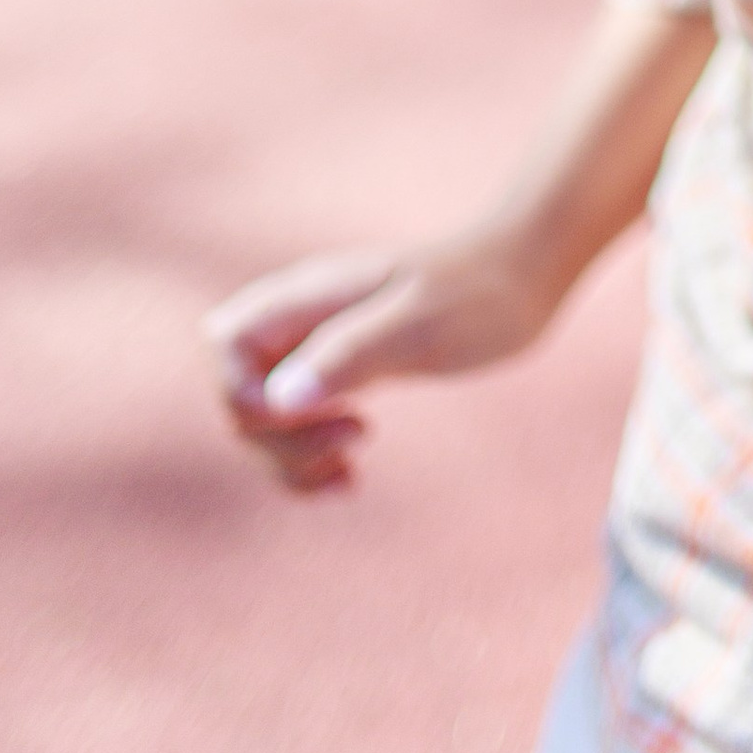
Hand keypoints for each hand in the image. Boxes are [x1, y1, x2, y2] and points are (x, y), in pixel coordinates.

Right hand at [204, 231, 555, 495]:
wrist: (525, 276)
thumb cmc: (480, 294)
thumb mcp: (421, 328)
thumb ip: (350, 356)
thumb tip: (278, 401)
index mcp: (308, 296)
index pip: (226, 349)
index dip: (249, 397)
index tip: (321, 415)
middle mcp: (301, 319)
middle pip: (240, 391)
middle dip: (277, 439)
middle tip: (355, 441)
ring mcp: (318, 344)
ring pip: (263, 416)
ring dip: (290, 459)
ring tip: (348, 474)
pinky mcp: (342, 368)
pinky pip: (297, 421)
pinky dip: (310, 458)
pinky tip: (350, 477)